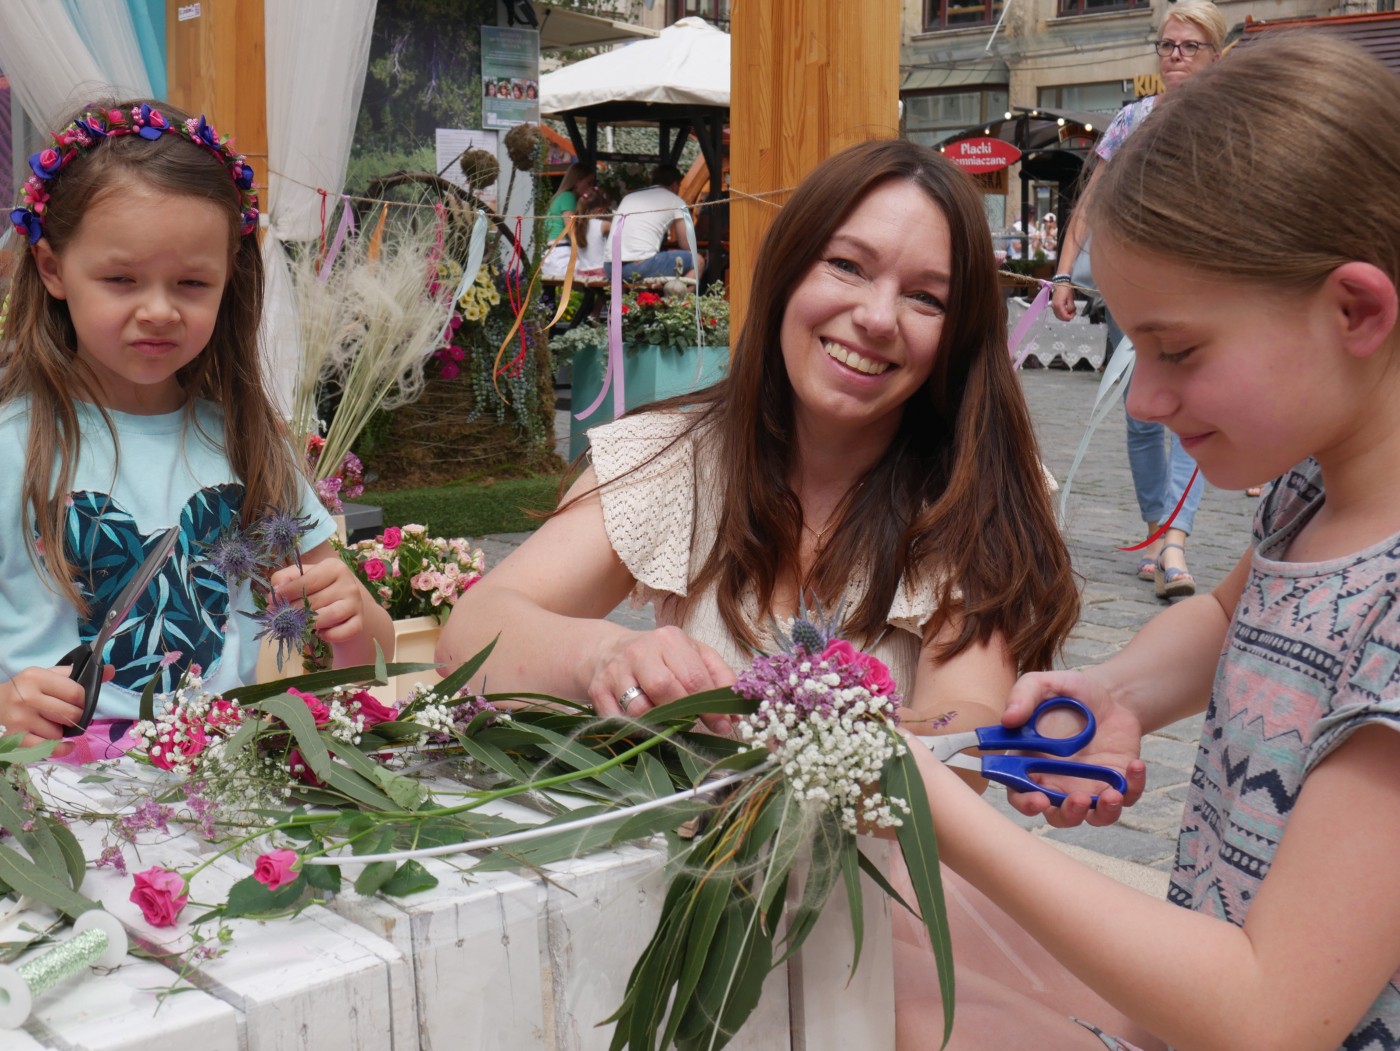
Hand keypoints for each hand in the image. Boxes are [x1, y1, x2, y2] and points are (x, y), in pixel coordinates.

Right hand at [0, 664, 101, 750]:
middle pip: (71, 714)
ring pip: (59, 733)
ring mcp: (19, 720)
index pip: (75, 692)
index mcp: (35, 677)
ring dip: (61, 732)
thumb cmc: (23, 691)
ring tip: (50, 725)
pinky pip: (49, 749)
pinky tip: (65, 744)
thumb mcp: (44, 676)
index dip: (83, 700)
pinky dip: (61, 749)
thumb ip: (75, 675)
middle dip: (76, 718)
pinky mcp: (15, 739)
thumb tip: (111, 670)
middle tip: (69, 717)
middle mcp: (26, 698)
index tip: (79, 703)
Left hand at [270, 557, 368, 646]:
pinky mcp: (359, 622)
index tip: (273, 601)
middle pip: (315, 600)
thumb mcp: (302, 578)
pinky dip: (328, 636)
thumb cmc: (318, 590)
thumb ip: (285, 579)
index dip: (286, 593)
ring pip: (330, 616)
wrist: (344, 608)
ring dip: (310, 623)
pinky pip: (342, 632)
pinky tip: (320, 633)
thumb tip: (275, 592)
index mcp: (334, 567)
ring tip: (299, 625)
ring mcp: (356, 604)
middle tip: (281, 617)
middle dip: (294, 612)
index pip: (307, 581)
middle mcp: (349, 583)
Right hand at [588, 626, 737, 732]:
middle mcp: (640, 651)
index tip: (724, 724)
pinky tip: (643, 723)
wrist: (607, 651)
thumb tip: (737, 712)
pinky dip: (635, 729)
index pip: (694, 677)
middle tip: (693, 724)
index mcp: (669, 639)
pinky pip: (620, 720)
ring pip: (641, 709)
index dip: (711, 706)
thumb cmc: (659, 657)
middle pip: (666, 690)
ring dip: (658, 723)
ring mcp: (616, 671)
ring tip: (666, 721)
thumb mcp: (692, 655)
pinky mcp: (597, 690)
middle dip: (684, 714)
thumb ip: (718, 678)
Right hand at [1000, 670, 1147, 827]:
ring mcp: (1089, 787)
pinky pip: (1128, 796)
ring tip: (1112, 794)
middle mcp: (1058, 783)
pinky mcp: (1118, 783)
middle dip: (1068, 814)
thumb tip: (1007, 718)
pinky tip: (1135, 765)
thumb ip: (1022, 697)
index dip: (1026, 803)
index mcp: (1031, 765)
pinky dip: (1134, 787)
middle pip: (1058, 815)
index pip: (1020, 794)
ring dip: (1103, 812)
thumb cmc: (1069, 694)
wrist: (1109, 696)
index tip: (1038, 799)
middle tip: (1077, 799)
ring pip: (1093, 816)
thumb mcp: (1043, 685)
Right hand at [1050, 282, 1076, 321]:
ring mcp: (1053, 306)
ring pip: (1058, 316)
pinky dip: (1062, 314)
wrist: (1061, 283)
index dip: (1070, 317)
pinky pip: (1057, 313)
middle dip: (1068, 317)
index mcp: (1058, 305)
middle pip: (1061, 318)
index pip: (1064, 316)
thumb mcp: (1071, 298)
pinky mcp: (1053, 305)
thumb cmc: (1066, 289)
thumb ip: (1071, 307)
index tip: (1075, 313)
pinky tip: (1066, 311)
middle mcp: (1054, 307)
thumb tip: (1071, 312)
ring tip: (1071, 312)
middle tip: (1073, 313)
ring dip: (1065, 316)